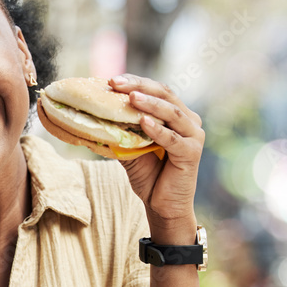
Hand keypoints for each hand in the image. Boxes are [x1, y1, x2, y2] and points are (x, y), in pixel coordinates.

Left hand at [109, 74, 202, 243]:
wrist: (162, 205)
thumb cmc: (148, 176)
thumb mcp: (130, 149)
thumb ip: (121, 131)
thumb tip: (93, 116)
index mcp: (175, 115)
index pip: (156, 90)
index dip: (135, 82)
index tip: (112, 80)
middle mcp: (188, 120)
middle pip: (165, 94)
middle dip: (139, 86)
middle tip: (116, 82)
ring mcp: (193, 135)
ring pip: (171, 113)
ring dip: (150, 104)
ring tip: (131, 97)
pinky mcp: (192, 152)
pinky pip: (172, 138)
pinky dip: (158, 130)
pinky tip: (143, 122)